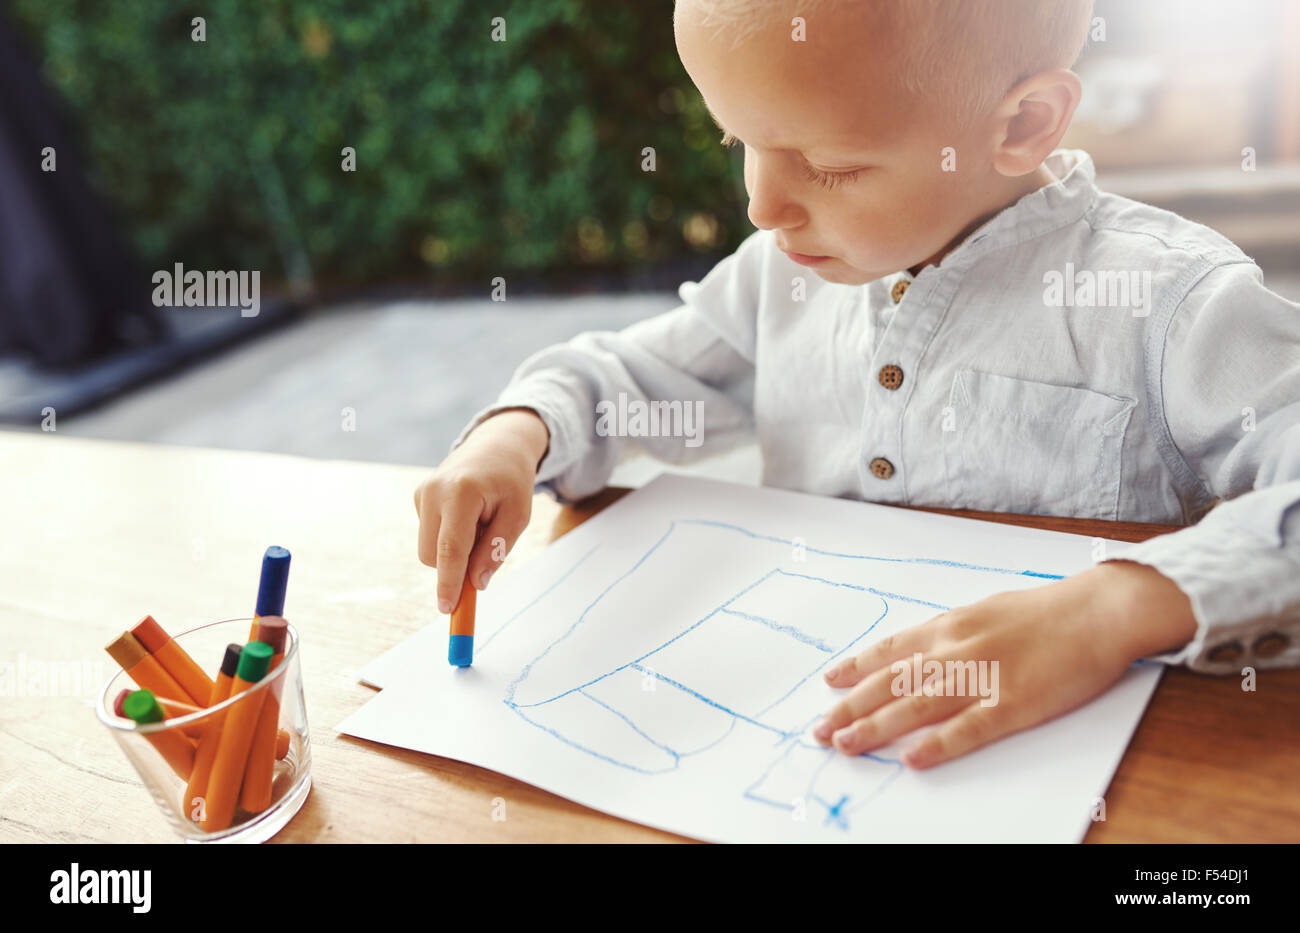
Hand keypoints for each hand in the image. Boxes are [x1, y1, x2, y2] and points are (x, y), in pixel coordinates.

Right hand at [413, 409, 549, 612]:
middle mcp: (434, 491)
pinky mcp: (418, 497)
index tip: (448, 608)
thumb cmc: (511, 482)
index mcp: (462, 493)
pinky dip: (448, 536)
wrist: (496, 446)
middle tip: (486, 549)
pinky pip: (430, 535)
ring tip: (478, 524)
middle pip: (433, 555)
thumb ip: (496, 550)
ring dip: (454, 550)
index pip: (451, 548)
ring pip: (429, 549)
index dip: (449, 582)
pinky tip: (466, 515)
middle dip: (455, 567)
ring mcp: (422, 493)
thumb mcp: (518, 516)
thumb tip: (476, 584)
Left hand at [812, 560, 1196, 768]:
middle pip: (891, 682)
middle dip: (851, 706)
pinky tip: (911, 759)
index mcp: (950, 627)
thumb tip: (924, 649)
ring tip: (845, 744)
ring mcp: (983, 677)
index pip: (890, 650)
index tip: (829, 683)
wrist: (1098, 612)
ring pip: (916, 706)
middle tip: (820, 729)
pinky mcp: (1014, 704)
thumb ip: (954, 633)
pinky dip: (938, 745)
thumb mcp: (987, 611)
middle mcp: (956, 650)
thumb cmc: (1047, 612)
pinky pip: (969, 728)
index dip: (856, 667)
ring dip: (876, 727)